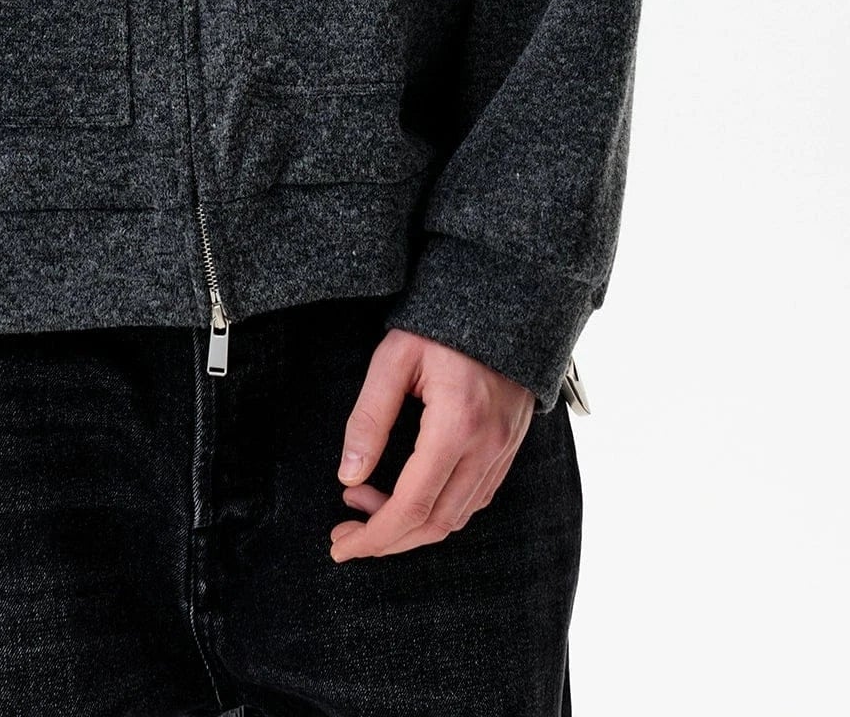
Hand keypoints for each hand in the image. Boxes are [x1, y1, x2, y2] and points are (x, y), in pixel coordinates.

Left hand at [330, 328, 533, 560]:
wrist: (501, 304)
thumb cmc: (440, 325)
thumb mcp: (393, 358)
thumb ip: (369, 418)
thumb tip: (348, 476)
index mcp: (456, 425)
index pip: (412, 505)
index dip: (374, 535)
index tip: (340, 545)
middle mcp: (487, 447)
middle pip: (436, 523)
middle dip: (387, 539)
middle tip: (346, 534)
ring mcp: (504, 451)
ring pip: (458, 518)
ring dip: (412, 526)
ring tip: (368, 505)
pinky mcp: (509, 449)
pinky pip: (476, 500)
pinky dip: (440, 511)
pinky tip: (409, 495)